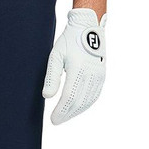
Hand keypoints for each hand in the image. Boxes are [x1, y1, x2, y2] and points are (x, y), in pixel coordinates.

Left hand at [42, 8, 106, 124]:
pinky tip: (78, 107)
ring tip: (65, 116)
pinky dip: (86, 104)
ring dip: (76, 111)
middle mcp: (91, 74)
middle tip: (56, 121)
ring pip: (88, 100)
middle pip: (79, 102)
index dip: (61, 111)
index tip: (53, 119)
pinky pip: (95, 95)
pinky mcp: (102, 75)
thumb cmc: (69, 41)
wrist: (88, 27)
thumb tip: (47, 96)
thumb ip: (52, 77)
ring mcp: (99, 75)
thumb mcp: (56, 55)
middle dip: (67, 114)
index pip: (69, 97)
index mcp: (78, 69)